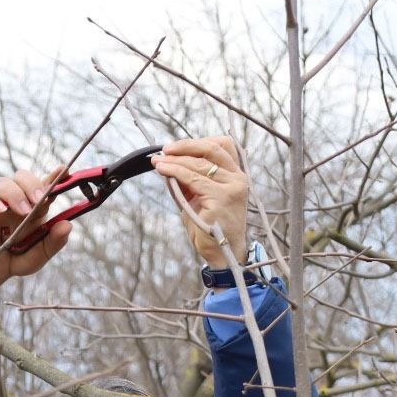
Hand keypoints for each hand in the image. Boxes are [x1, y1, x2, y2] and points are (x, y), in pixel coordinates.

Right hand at [0, 167, 71, 301]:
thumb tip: (67, 225)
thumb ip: (53, 243)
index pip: (45, 186)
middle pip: (23, 177)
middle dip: (33, 183)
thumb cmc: (16, 259)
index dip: (55, 176)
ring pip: (3, 183)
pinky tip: (1, 210)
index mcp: (35, 208)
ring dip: (16, 194)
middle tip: (40, 200)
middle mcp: (17, 202)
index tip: (64, 170)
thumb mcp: (39, 256)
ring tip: (24, 211)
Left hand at [151, 136, 249, 266]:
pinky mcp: (222, 198)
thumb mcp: (197, 198)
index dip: (199, 142)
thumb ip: (186, 180)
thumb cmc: (210, 228)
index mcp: (236, 175)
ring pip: (199, 164)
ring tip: (158, 162)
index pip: (222, 145)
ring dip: (175, 161)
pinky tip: (164, 171)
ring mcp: (232, 187)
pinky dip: (175, 172)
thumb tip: (165, 162)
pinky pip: (193, 179)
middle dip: (185, 146)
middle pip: (212, 149)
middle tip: (165, 150)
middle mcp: (238, 178)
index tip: (177, 146)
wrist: (222, 254)